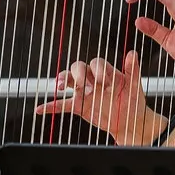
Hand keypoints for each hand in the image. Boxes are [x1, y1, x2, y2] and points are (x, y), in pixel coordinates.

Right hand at [35, 49, 163, 144]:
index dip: (98, 71)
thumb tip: (132, 52)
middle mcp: (92, 78)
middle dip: (80, 75)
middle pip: (78, 68)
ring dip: (63, 81)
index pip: (96, 63)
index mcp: (105, 72)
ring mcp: (84, 92)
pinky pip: (62, 104)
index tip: (105, 82)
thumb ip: (132, 69)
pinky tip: (40, 109)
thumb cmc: (133, 100)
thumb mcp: (134, 85)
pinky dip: (51, 106)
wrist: (130, 121)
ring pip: (68, 80)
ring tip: (61, 86)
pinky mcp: (79, 106)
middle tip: (88, 88)